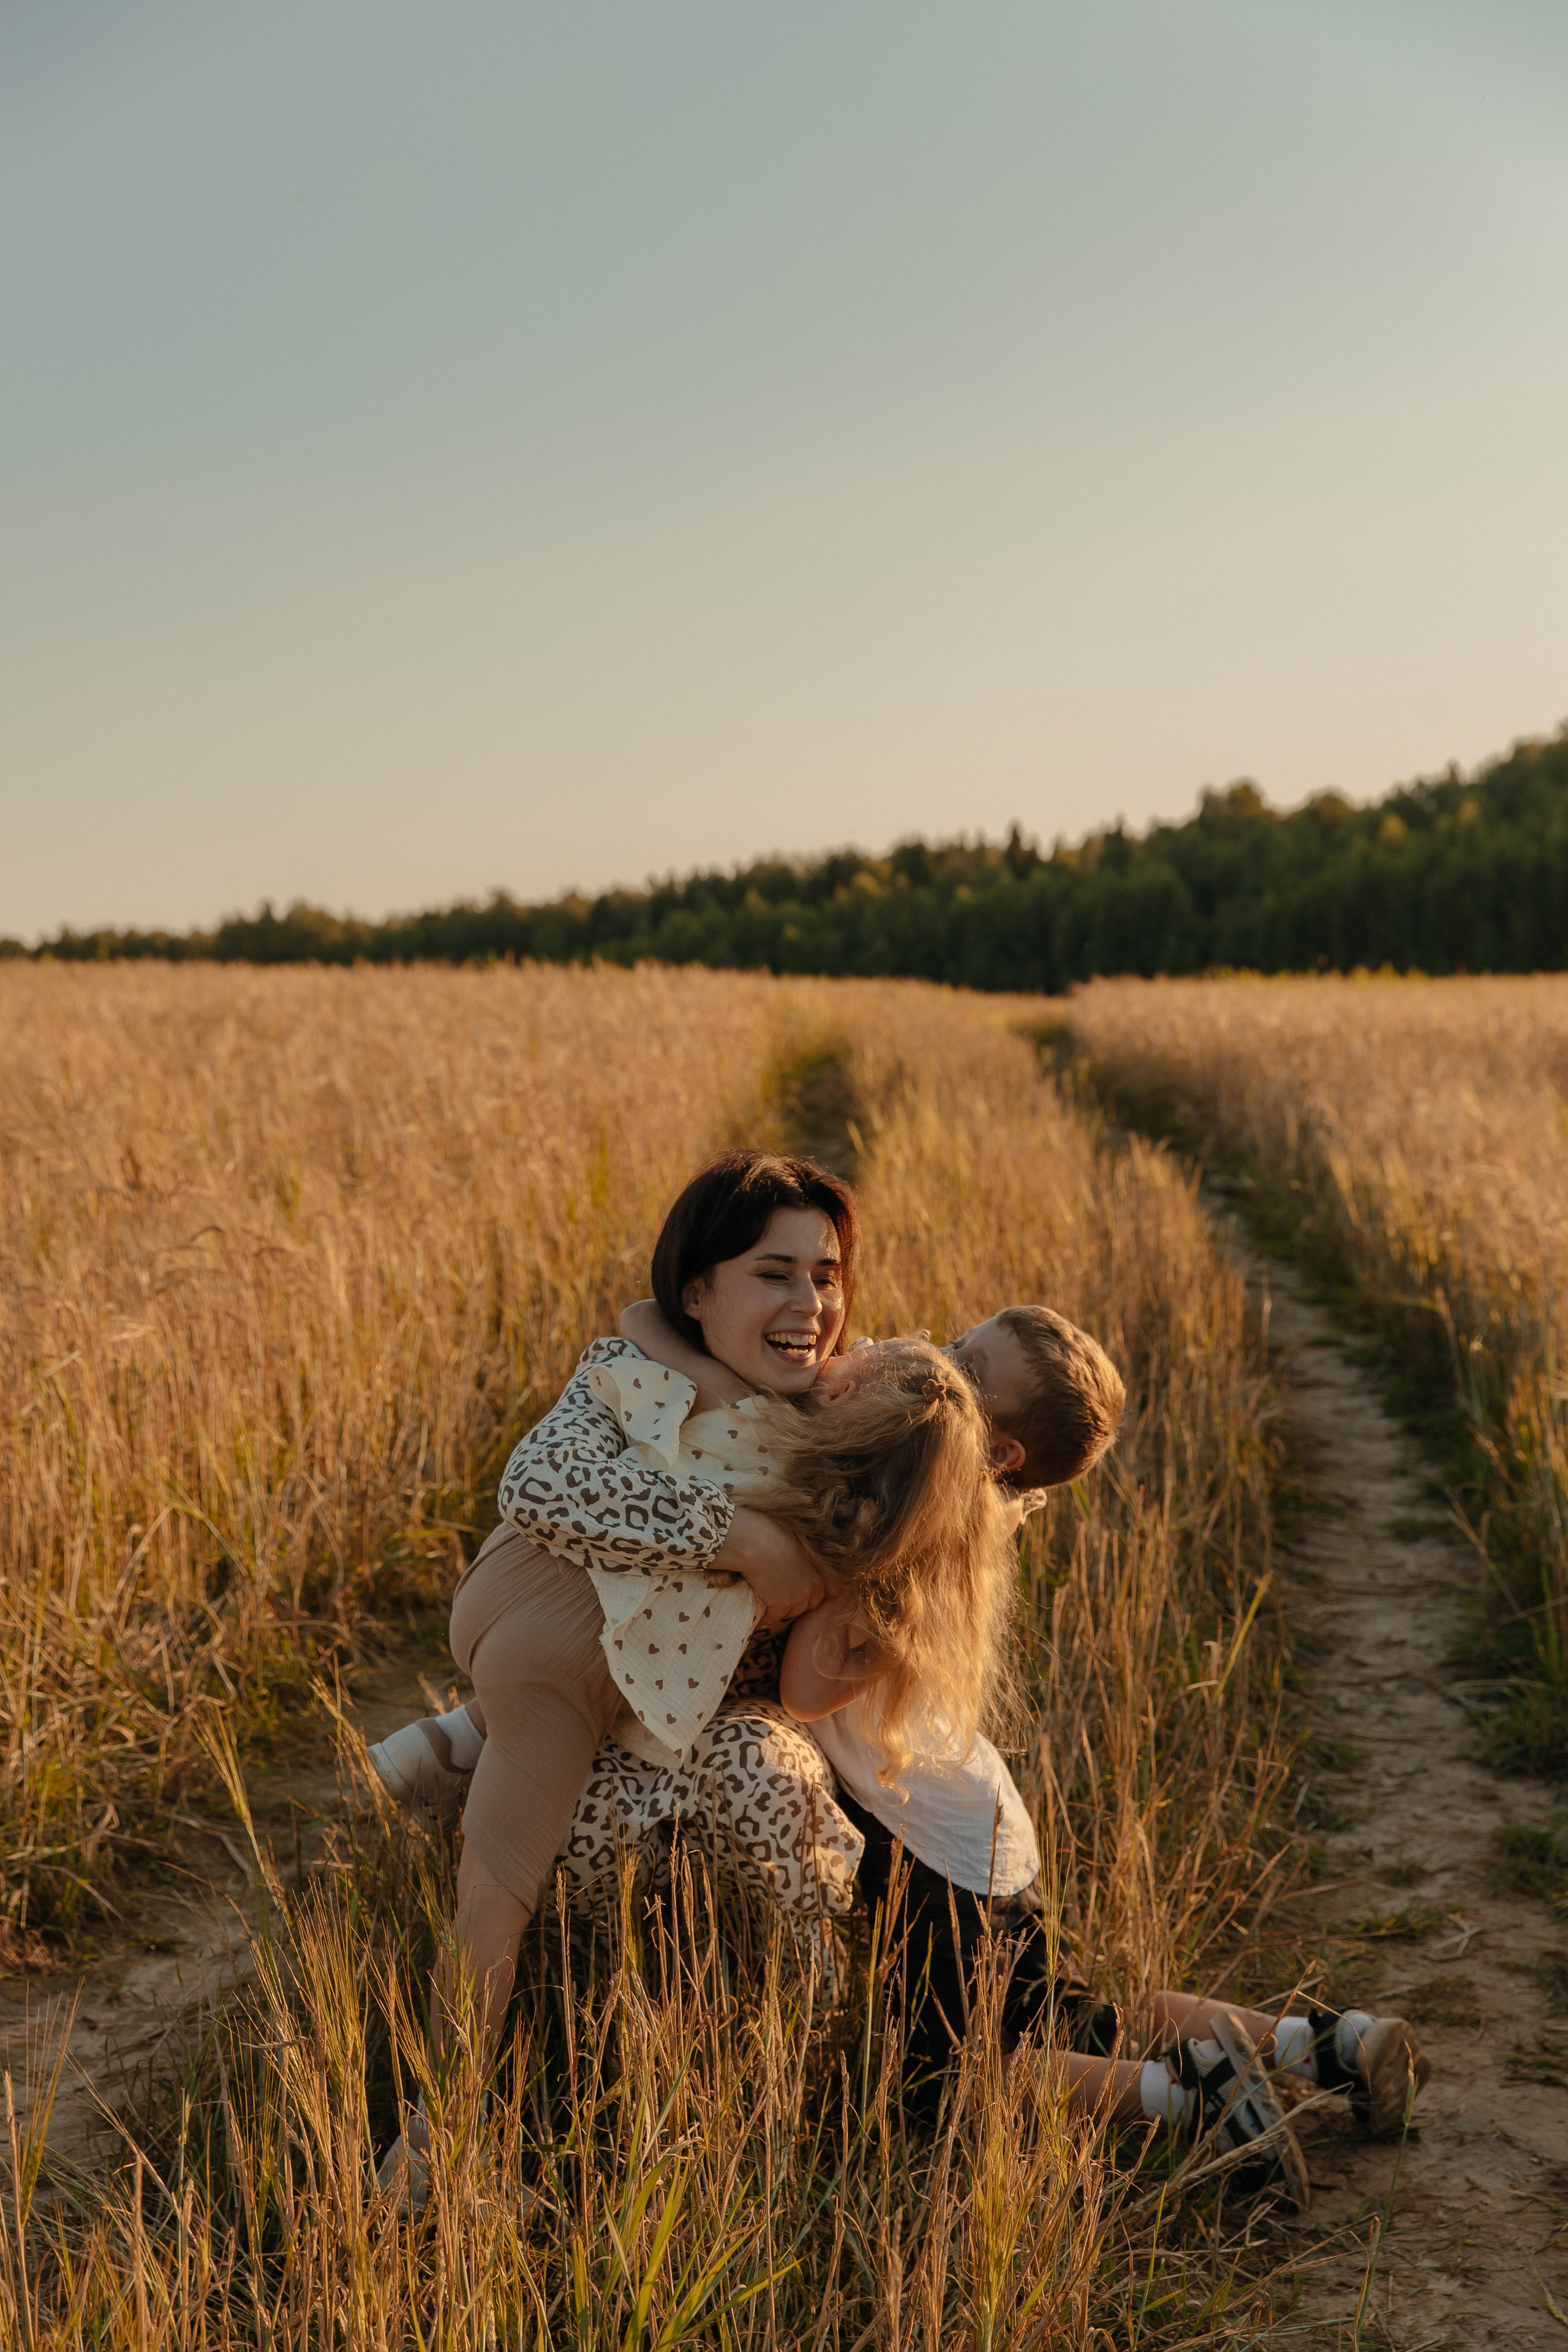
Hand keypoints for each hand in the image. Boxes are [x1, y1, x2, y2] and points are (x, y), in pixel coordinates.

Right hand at [717, 1506, 824, 1627]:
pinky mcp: (782, 1605)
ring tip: (770, 1603)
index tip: (806, 1590)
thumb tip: (799, 1560)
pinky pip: (775, 1618)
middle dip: (801, 1601)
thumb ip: (806, 1554)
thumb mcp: (799, 1539)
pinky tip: (759, 1613)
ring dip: (784, 1610)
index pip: (832, 1591)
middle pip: (812, 1603)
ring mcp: (799, 1596)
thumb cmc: (772, 1532)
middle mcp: (814, 1583)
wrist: (756, 1541)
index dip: (818, 1591)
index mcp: (822, 1567)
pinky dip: (767, 1617)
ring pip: (794, 1612)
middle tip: (784, 1595)